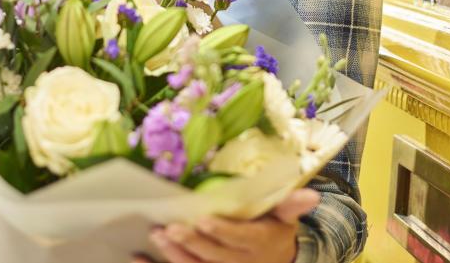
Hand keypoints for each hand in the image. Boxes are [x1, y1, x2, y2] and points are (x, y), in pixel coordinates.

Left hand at [134, 189, 319, 262]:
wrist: (276, 261)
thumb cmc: (275, 230)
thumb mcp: (285, 217)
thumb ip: (291, 204)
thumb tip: (311, 193)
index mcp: (260, 244)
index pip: (240, 239)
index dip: (222, 232)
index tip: (203, 220)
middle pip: (214, 256)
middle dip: (192, 243)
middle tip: (170, 228)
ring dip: (175, 255)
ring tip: (157, 236)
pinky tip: (138, 257)